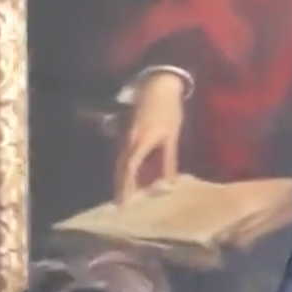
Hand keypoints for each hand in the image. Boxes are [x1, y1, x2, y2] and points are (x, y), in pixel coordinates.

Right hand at [114, 72, 185, 201]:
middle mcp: (129, 141)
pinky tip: (131, 177)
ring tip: (124, 196)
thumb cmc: (168, 111)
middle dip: (121, 186)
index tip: (125, 203)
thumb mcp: (171, 137)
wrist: (159, 86)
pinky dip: (126, 168)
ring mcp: (127, 136)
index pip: (129, 169)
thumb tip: (169, 182)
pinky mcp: (129, 132)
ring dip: (122, 178)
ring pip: (121, 162)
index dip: (127, 186)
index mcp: (140, 142)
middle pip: (121, 168)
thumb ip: (168, 160)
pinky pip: (125, 155)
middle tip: (121, 205)